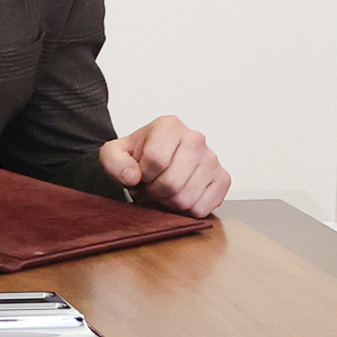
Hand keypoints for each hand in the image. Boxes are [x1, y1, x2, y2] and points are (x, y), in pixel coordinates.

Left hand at [100, 115, 227, 215]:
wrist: (153, 162)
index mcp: (169, 126)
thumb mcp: (114, 154)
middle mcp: (195, 138)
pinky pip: (202, 208)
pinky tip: (179, 195)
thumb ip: (114, 161)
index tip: (139, 173)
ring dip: (168, 202)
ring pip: (186, 199)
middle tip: (149, 186)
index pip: (155, 160)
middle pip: (171, 183)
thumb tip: (132, 176)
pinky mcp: (222, 179)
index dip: (141, 175)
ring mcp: (212, 159)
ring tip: (162, 190)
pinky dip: (186, 210)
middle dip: (154, 192)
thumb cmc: (137, 157)